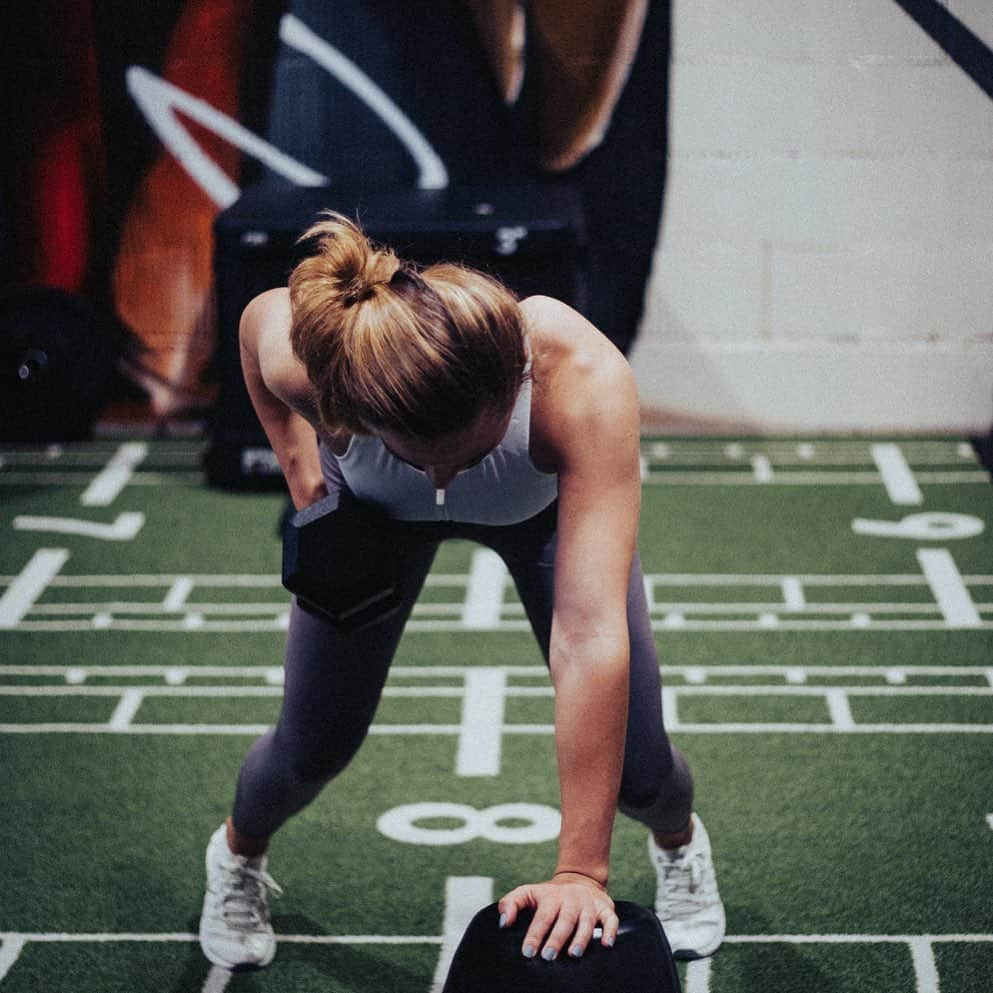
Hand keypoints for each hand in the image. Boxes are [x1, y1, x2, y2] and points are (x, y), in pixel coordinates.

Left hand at [498, 872, 618, 960]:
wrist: (579, 879)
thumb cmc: (549, 895)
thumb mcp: (527, 892)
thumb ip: (510, 904)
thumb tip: (503, 923)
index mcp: (551, 898)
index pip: (542, 917)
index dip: (535, 935)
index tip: (528, 952)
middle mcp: (571, 900)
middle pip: (564, 920)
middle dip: (556, 938)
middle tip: (548, 956)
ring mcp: (589, 905)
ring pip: (587, 921)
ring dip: (581, 938)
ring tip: (574, 954)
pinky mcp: (605, 908)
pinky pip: (611, 919)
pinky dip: (611, 931)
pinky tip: (606, 945)